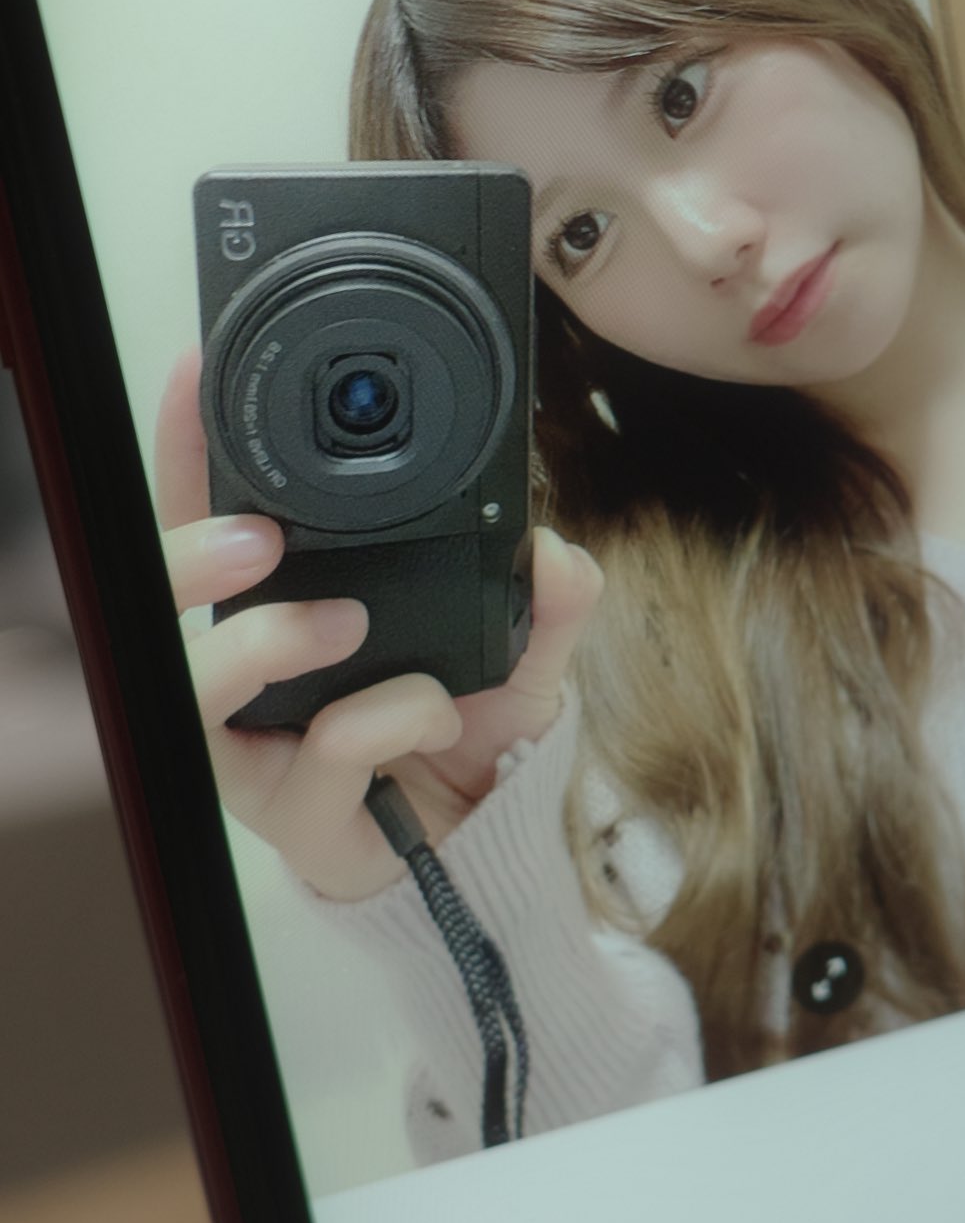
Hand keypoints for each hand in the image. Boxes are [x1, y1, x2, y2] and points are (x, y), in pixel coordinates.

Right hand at [156, 349, 603, 899]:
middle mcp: (244, 677)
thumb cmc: (466, 734)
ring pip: (198, 688)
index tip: (195, 376)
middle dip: (187, 555)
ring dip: (264, 642)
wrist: (486, 845)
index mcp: (276, 612)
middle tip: (256, 538)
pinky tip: (432, 711)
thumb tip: (552, 547)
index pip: (210, 520)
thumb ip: (546, 595)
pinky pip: (315, 759)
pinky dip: (381, 721)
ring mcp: (255, 749)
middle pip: (152, 605)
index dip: (188, 452)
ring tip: (343, 625)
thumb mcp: (521, 649)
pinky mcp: (291, 816)